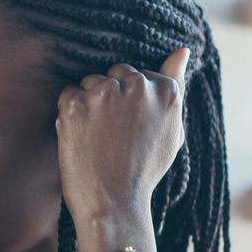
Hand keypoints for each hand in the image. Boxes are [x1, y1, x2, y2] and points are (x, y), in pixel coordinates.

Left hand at [56, 46, 189, 231]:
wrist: (113, 202)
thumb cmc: (143, 169)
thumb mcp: (171, 129)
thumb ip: (176, 85)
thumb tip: (183, 49)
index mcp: (166, 90)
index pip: (139, 75)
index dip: (130, 102)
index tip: (130, 128)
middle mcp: (138, 85)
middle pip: (115, 72)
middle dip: (110, 97)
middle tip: (113, 135)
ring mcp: (106, 92)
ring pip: (90, 82)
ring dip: (89, 104)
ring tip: (98, 138)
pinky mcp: (76, 103)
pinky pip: (68, 94)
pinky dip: (69, 114)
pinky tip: (82, 138)